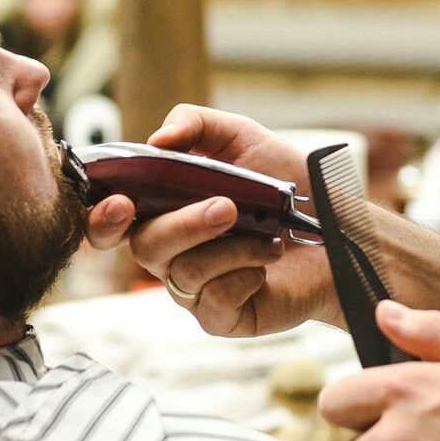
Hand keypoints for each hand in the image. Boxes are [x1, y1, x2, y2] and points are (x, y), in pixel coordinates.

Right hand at [84, 104, 342, 335]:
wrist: (336, 228)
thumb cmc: (283, 184)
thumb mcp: (241, 138)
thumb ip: (194, 124)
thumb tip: (157, 139)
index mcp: (162, 209)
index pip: (111, 221)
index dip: (103, 218)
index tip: (121, 204)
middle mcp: (170, 250)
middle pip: (145, 247)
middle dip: (185, 224)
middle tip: (228, 207)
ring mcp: (192, 287)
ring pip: (183, 273)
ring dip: (233, 247)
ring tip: (270, 235)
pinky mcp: (220, 316)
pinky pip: (213, 301)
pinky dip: (244, 276)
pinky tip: (266, 265)